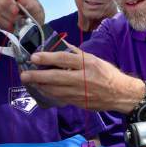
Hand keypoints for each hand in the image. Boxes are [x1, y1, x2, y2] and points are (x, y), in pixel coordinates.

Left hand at [20, 45, 144, 112]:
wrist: (120, 94)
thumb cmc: (107, 73)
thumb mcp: (94, 59)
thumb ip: (76, 53)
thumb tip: (60, 44)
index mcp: (88, 63)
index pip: (64, 59)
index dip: (47, 58)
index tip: (34, 57)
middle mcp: (83, 78)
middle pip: (56, 77)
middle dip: (38, 76)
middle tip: (24, 74)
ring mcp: (81, 92)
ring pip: (56, 90)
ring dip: (41, 86)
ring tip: (30, 81)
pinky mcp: (80, 102)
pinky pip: (61, 98)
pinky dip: (50, 93)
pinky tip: (42, 89)